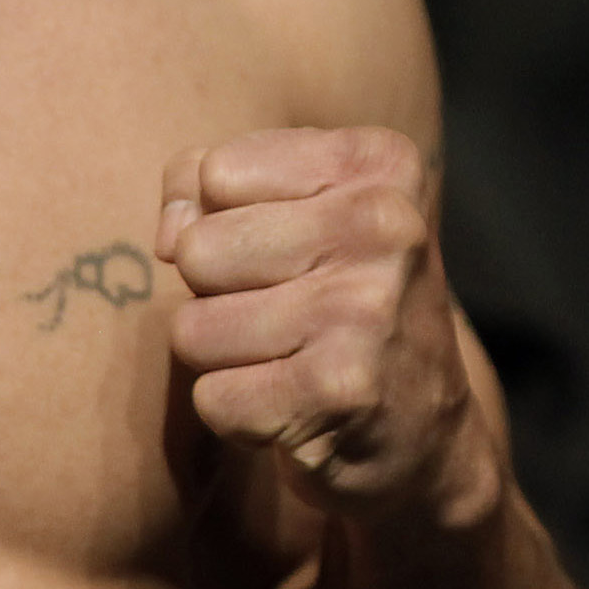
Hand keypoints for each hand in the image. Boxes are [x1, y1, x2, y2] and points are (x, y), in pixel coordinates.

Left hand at [161, 127, 496, 526]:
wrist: (421, 425)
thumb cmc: (336, 297)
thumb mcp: (294, 208)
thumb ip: (206, 186)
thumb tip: (168, 238)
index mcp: (380, 164)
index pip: (215, 172)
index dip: (224, 220)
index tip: (288, 249)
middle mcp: (385, 225)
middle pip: (197, 249)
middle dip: (218, 292)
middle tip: (287, 312)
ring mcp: (365, 309)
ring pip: (193, 328)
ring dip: (224, 357)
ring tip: (290, 357)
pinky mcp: (339, 391)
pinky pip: (212, 398)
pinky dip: (238, 412)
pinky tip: (295, 404)